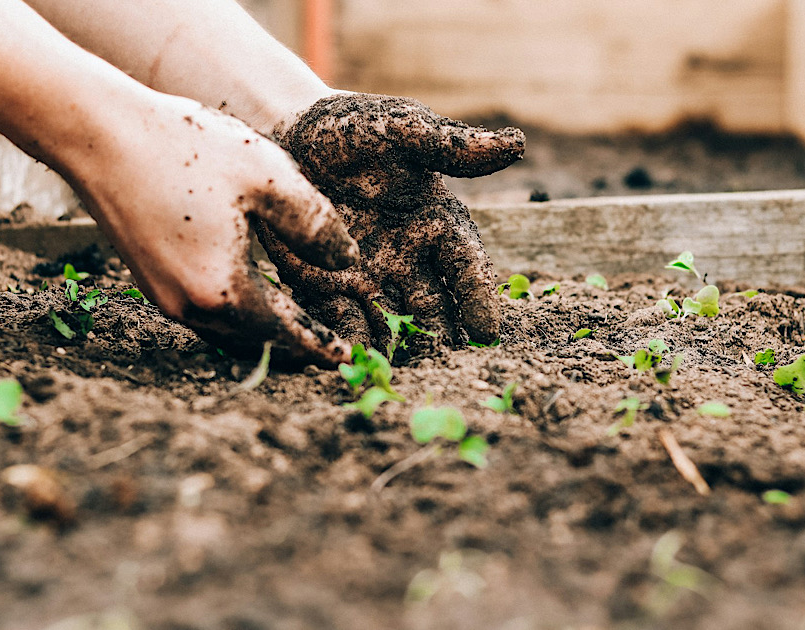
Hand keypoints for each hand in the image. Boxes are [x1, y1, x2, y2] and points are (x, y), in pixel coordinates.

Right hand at [65, 92, 358, 365]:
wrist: (99, 134)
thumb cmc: (185, 148)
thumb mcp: (268, 177)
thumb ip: (315, 224)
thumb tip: (348, 261)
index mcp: (223, 290)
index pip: (285, 333)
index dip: (319, 345)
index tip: (345, 359)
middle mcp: (189, 306)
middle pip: (255, 342)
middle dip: (294, 347)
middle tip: (328, 349)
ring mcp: (164, 296)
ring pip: (227, 332)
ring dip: (264, 334)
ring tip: (297, 327)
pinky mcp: (149, 280)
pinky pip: (204, 314)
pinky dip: (236, 315)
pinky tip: (252, 296)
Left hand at [258, 93, 523, 352]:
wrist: (288, 133)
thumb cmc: (354, 128)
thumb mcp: (402, 129)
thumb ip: (451, 145)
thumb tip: (517, 144)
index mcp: (437, 223)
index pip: (466, 267)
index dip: (478, 298)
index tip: (487, 331)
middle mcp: (409, 258)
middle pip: (434, 307)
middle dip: (441, 338)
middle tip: (447, 368)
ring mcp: (368, 276)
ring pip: (391, 322)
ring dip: (398, 349)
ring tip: (401, 376)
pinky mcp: (326, 286)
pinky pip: (341, 320)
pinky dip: (348, 342)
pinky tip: (351, 362)